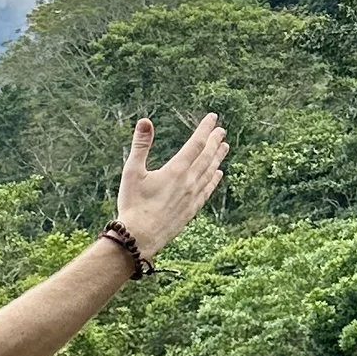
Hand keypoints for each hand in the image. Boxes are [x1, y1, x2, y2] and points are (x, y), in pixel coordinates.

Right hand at [116, 113, 227, 258]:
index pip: (196, 143)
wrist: (139, 238)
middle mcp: (189, 182)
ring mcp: (192, 197)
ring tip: (224, 147)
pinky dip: (214, 180)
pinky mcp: (191, 210)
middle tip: (222, 130)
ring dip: (218, 158)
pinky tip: (218, 175)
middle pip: (207, 156)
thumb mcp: (132, 172)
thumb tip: (145, 121)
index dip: (205, 129)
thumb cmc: (133, 205)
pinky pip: (207, 191)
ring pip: (210, 172)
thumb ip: (140, 145)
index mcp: (176, 170)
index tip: (213, 117)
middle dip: (215, 141)